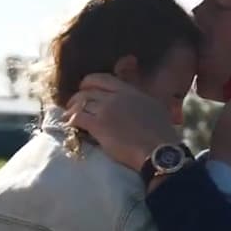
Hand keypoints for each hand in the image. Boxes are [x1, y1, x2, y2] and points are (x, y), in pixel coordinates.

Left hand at [66, 75, 180, 171]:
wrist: (159, 151)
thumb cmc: (161, 134)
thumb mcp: (154, 106)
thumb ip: (141, 97)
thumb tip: (136, 97)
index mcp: (130, 91)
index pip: (103, 79)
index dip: (90, 82)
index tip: (85, 88)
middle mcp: (117, 96)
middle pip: (89, 89)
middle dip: (78, 96)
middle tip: (73, 104)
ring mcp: (107, 109)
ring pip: (81, 102)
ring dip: (72, 109)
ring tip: (69, 116)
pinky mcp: (99, 125)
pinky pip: (78, 118)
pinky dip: (71, 120)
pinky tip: (70, 125)